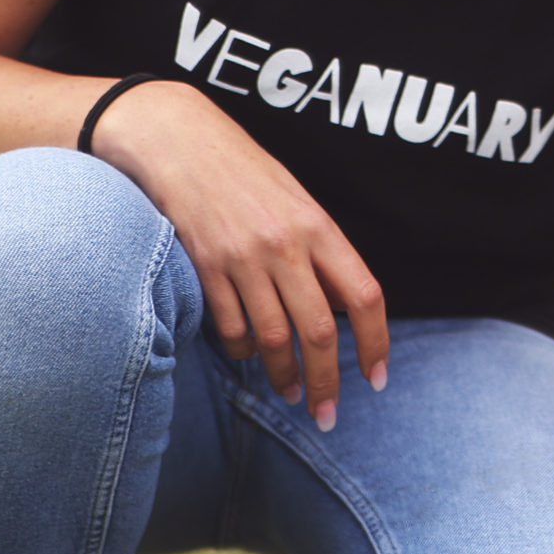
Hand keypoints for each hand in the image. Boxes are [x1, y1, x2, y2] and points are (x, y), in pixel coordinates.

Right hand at [89, 80, 387, 430]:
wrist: (177, 139)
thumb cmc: (242, 169)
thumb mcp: (295, 198)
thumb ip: (319, 249)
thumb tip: (342, 305)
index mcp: (318, 226)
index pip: (364, 295)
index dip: (376, 343)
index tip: (376, 378)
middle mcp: (285, 245)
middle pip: (319, 332)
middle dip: (327, 382)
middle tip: (327, 414)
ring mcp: (243, 259)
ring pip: (272, 340)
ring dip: (283, 376)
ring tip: (290, 392)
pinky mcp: (204, 269)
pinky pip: (231, 329)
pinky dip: (242, 351)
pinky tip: (247, 356)